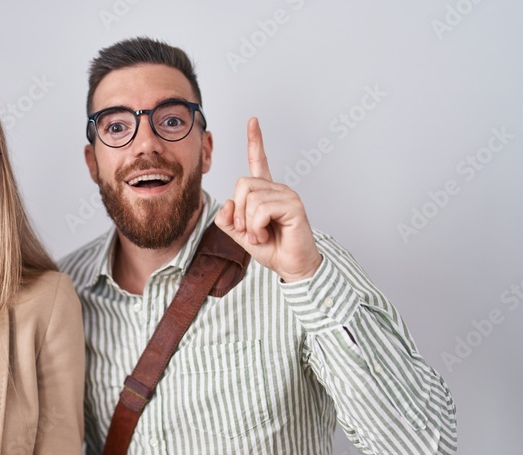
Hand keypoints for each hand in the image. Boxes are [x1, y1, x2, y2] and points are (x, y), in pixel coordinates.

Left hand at [213, 117, 322, 282]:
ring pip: (251, 198)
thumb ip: (229, 220)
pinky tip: (266, 235)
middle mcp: (277, 189)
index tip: (253, 121)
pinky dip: (257, 227)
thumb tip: (228, 204)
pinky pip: (261, 209)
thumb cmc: (271, 248)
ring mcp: (287, 195)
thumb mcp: (241, 234)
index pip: (260, 161)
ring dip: (249, 223)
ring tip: (261, 235)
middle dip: (239, 211)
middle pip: (243, 183)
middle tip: (249, 231)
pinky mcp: (293, 205)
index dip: (255, 141)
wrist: (291, 266)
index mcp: (265, 192)